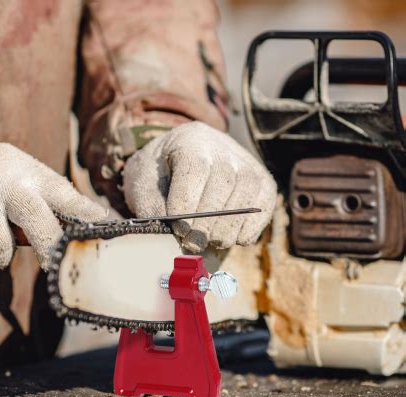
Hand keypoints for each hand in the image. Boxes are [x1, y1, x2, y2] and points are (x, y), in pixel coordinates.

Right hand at [0, 143, 106, 269]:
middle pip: (38, 226)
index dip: (82, 209)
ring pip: (0, 252)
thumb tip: (89, 219)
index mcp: (26, 173)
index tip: (101, 220)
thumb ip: (47, 194)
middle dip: (50, 249)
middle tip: (56, 265)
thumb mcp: (19, 171)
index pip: (62, 193)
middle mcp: (4, 188)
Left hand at [123, 121, 275, 251]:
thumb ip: (153, 207)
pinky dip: (252, 225)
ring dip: (230, 225)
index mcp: (189, 139)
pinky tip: (235, 239)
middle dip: (209, 220)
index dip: (188, 202)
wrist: (176, 162)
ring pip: (247, 190)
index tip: (179, 229)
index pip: (195, 168)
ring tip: (212, 242)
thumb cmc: (159, 176)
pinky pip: (264, 202)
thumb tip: (172, 234)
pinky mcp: (260, 179)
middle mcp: (221, 145)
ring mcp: (245, 161)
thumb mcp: (144, 186)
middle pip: (225, 180)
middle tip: (193, 243)